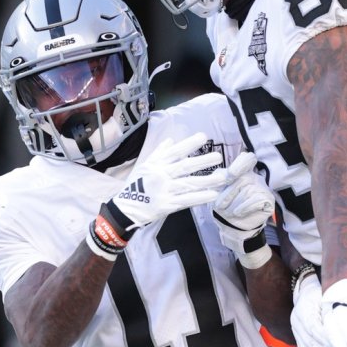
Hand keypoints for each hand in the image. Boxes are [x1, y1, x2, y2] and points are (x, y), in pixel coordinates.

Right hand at [88, 133, 225, 258]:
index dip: (189, 144)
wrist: (125, 209)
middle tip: (218, 157)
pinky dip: (200, 197)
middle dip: (202, 161)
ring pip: (188, 184)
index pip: (175, 151)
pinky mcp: (167, 205)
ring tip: (222, 177)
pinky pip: (186, 200)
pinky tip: (213, 195)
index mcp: (156, 164)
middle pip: (184, 167)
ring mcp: (165, 191)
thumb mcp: (144, 166)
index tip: (204, 137)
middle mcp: (161, 175)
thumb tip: (171, 140)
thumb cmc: (135, 186)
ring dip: (206, 180)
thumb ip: (159, 153)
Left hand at [211, 152, 273, 267]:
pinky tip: (238, 213)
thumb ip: (218, 181)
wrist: (233, 225)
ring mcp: (262, 187)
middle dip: (228, 194)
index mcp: (241, 170)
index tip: (229, 177)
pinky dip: (244, 207)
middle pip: (242, 179)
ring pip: (248, 191)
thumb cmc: (225, 206)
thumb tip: (220, 177)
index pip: (246, 159)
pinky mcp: (268, 199)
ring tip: (229, 212)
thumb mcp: (216, 191)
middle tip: (219, 206)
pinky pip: (256, 200)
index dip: (239, 166)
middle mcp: (254, 176)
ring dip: (234, 204)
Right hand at [290, 274, 346, 346]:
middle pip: (311, 341)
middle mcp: (297, 319)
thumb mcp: (328, 294)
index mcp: (305, 307)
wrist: (306, 289)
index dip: (327, 339)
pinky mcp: (296, 336)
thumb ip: (339, 304)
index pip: (315, 327)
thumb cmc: (321, 292)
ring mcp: (295, 329)